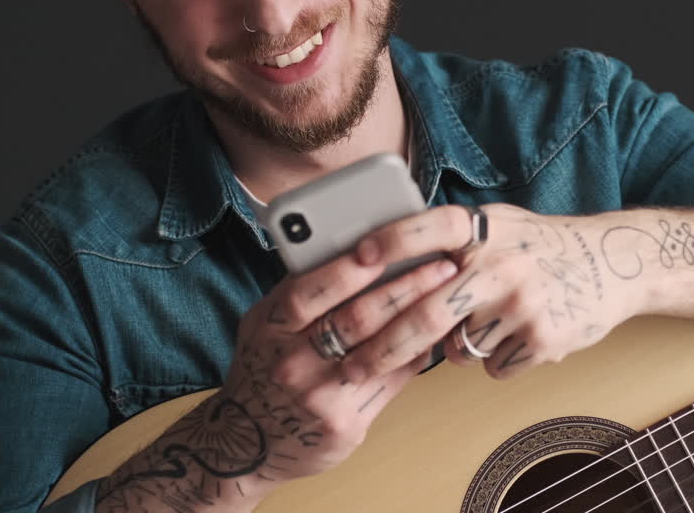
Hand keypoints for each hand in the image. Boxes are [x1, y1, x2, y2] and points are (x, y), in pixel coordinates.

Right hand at [212, 251, 455, 485]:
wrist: (246, 445)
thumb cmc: (263, 369)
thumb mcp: (263, 326)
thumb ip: (299, 293)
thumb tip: (354, 250)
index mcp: (269, 330)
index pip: (309, 292)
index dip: (348, 269)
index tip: (385, 247)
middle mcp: (292, 363)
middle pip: (356, 319)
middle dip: (406, 286)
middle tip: (442, 264)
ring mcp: (319, 397)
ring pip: (381, 350)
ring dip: (420, 318)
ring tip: (447, 294)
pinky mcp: (344, 425)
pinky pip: (391, 382)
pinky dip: (416, 354)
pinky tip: (433, 334)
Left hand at [333, 204, 644, 381]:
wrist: (615, 264)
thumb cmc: (541, 247)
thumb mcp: (499, 224)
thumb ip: (451, 240)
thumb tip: (377, 261)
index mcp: (485, 228)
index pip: (429, 228)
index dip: (391, 242)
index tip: (356, 260)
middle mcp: (502, 263)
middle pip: (425, 313)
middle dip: (379, 348)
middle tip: (349, 367)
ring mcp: (523, 303)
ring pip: (456, 348)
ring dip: (456, 348)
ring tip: (488, 321)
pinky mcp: (543, 339)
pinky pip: (491, 366)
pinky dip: (493, 360)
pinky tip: (517, 334)